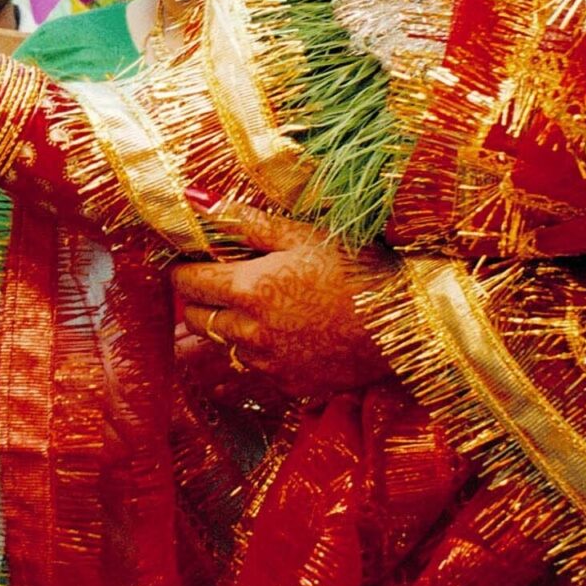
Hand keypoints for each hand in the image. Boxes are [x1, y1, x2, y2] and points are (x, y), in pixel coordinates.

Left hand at [170, 198, 392, 399]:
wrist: (403, 321)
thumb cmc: (356, 268)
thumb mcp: (302, 234)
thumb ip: (245, 221)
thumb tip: (197, 201)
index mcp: (249, 289)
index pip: (188, 283)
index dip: (182, 270)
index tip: (188, 261)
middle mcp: (251, 332)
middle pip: (196, 319)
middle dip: (196, 300)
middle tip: (212, 283)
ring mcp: (270, 363)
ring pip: (220, 348)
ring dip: (220, 329)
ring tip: (238, 310)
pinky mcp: (290, 384)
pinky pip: (251, 372)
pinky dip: (250, 355)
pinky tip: (269, 338)